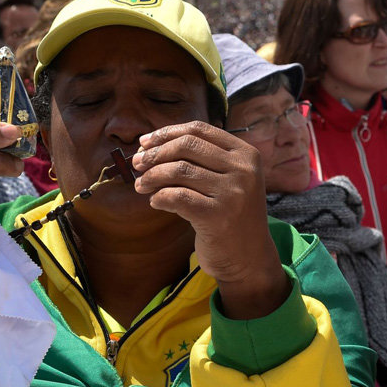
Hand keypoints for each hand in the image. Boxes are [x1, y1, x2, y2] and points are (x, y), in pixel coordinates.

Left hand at [131, 121, 289, 319]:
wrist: (249, 257)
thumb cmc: (231, 214)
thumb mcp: (230, 179)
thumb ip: (204, 158)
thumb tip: (150, 143)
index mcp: (247, 154)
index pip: (199, 130)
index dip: (166, 133)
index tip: (144, 143)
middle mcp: (243, 170)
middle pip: (186, 146)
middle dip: (154, 153)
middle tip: (137, 164)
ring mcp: (233, 193)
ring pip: (178, 170)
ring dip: (151, 176)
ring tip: (142, 185)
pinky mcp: (217, 216)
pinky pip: (176, 196)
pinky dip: (159, 197)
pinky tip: (156, 202)